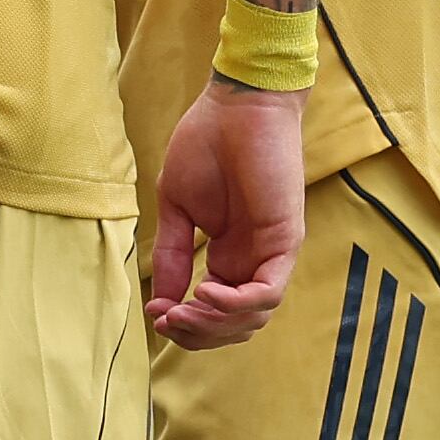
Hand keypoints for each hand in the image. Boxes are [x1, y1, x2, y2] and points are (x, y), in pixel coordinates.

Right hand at [149, 75, 308, 347]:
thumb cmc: (205, 145)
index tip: (155, 315)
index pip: (213, 311)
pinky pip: (267, 292)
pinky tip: (204, 291)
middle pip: (234, 325)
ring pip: (252, 317)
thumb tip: (161, 302)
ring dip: (214, 324)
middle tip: (167, 320)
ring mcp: (271, 253)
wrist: (236, 107)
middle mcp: (252, 260)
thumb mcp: (176, 207)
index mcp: (228, 254)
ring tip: (183, 309)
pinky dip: (236, 304)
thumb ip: (173, 254)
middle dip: (198, 333)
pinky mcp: (284, 241)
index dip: (185, 323)